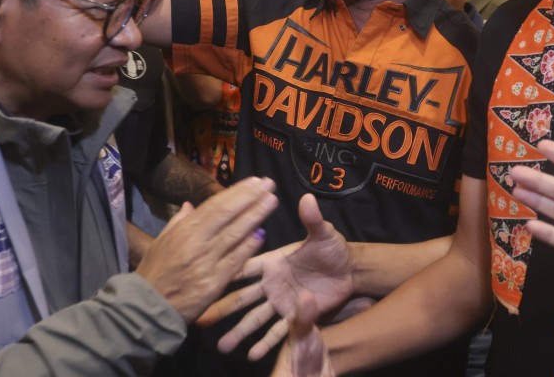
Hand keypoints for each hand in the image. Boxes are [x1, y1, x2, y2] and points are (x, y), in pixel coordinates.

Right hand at [136, 176, 277, 322]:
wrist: (147, 306)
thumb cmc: (155, 271)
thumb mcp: (161, 241)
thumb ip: (178, 222)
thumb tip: (191, 205)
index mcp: (184, 229)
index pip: (215, 205)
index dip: (237, 192)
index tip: (254, 181)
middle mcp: (197, 242)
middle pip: (228, 214)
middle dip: (251, 197)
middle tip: (269, 184)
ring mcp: (206, 262)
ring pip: (234, 234)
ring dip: (255, 216)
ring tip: (271, 201)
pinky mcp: (214, 283)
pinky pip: (235, 261)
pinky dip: (248, 247)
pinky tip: (262, 234)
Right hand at [199, 193, 353, 359]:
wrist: (350, 271)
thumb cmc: (332, 249)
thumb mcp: (323, 234)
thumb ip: (313, 220)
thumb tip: (307, 198)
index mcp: (273, 263)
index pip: (244, 268)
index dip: (225, 275)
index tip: (203, 280)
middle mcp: (272, 284)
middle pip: (242, 298)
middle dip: (223, 309)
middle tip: (202, 321)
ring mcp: (281, 302)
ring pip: (255, 319)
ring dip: (239, 332)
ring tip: (223, 347)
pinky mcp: (296, 316)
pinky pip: (279, 332)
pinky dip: (266, 343)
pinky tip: (252, 355)